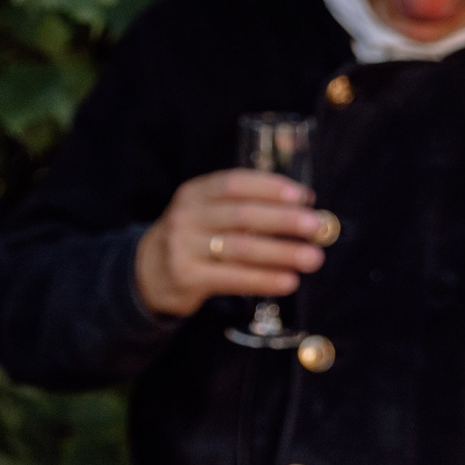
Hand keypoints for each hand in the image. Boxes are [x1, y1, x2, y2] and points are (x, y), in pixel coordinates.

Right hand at [133, 168, 331, 319]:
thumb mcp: (206, 213)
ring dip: (281, 253)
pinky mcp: (186, 277)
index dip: (270, 188)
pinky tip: (288, 281)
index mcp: (194, 193)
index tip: (303, 196)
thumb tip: (304, 210)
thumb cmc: (194, 239)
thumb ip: (244, 208)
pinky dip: (264, 280)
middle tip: (317, 226)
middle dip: (284, 220)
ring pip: (239, 248)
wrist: (148, 272)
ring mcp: (182, 247)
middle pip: (241, 215)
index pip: (234, 183)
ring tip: (313, 258)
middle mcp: (185, 217)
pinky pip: (232, 278)